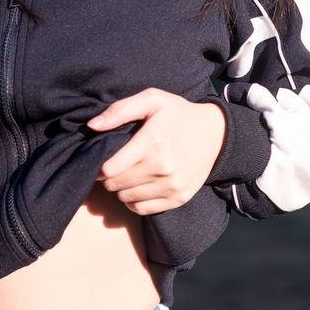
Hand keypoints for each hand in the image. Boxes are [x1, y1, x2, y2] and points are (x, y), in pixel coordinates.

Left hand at [88, 89, 225, 215]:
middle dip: (109, 177)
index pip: (110, 168)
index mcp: (153, 141)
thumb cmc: (178, 114)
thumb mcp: (152, 100)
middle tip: (116, 166)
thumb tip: (92, 126)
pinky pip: (141, 209)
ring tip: (129, 174)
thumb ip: (120, 110)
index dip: (100, 166)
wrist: (217, 134)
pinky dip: (134, 201)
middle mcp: (162, 167)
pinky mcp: (178, 198)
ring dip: (122, 189)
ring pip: (125, 198)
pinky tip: (139, 187)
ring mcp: (171, 185)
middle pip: (115, 185)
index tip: (104, 160)